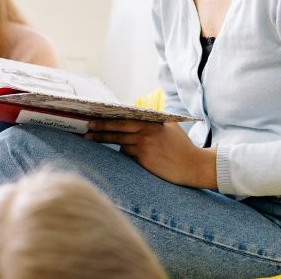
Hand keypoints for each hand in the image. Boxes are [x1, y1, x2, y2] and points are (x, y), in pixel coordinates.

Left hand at [85, 120, 217, 189]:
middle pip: (117, 131)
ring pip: (120, 144)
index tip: (94, 119)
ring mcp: (144, 148)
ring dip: (109, 142)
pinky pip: (128, 156)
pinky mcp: (144, 161)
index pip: (124, 119)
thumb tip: (140, 114)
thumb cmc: (183, 147)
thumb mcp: (171, 127)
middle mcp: (146, 134)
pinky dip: (126, 154)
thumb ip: (156, 121)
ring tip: (92, 140)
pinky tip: (124, 153)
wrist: (193, 166)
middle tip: (87, 130)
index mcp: (151, 123)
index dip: (107, 120)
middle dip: (99, 130)